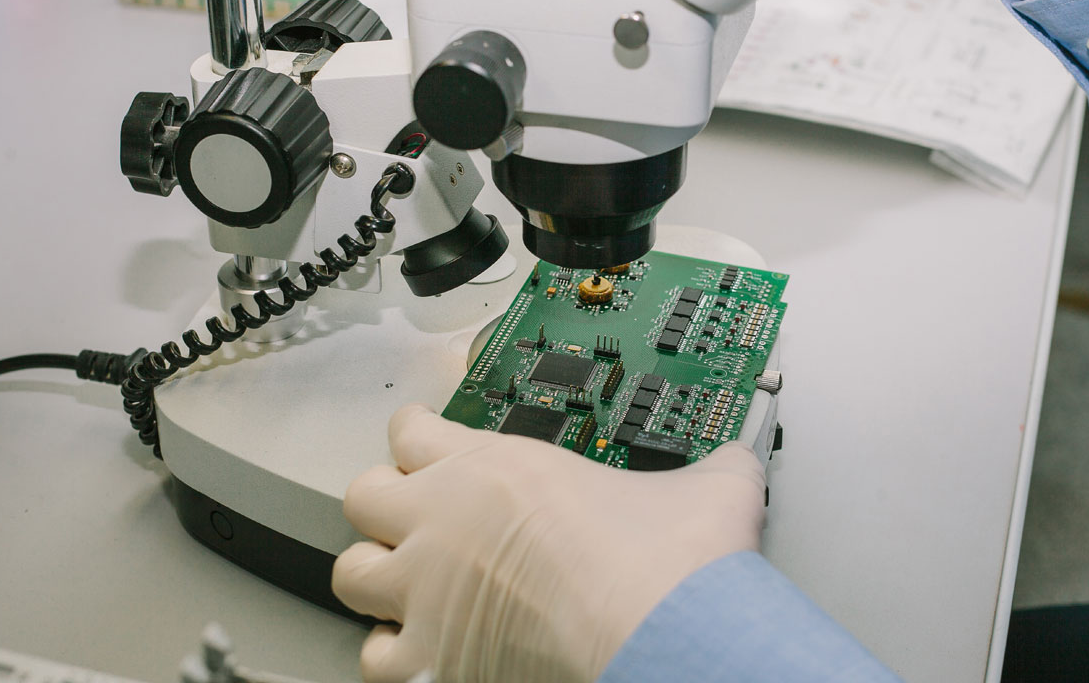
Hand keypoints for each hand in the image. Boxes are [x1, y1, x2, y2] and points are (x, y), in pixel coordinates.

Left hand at [332, 404, 766, 682]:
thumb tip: (738, 461)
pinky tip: (419, 651)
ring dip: (376, 577)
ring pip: (350, 572)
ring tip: (405, 585)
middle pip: (363, 493)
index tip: (424, 439)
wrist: (661, 634)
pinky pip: (376, 657)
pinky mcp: (434, 659)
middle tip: (413, 512)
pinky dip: (392, 655)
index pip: (414, 429)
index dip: (416, 432)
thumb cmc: (666, 564)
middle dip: (384, 501)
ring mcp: (429, 593)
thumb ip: (710, 463)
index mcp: (497, 467)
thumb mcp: (702, 486)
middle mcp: (446, 522)